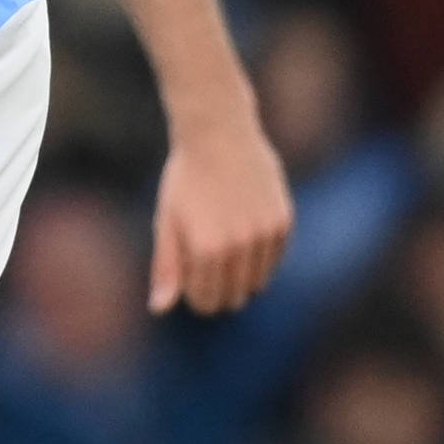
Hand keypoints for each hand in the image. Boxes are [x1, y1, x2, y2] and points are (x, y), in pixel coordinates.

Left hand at [149, 105, 291, 315]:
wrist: (219, 133)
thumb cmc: (185, 179)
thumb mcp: (167, 222)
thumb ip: (166, 268)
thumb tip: (160, 309)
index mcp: (207, 250)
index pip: (206, 303)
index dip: (194, 295)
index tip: (188, 274)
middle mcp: (240, 245)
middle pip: (234, 297)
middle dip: (217, 289)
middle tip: (204, 257)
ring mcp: (265, 234)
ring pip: (257, 283)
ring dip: (239, 273)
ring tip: (223, 239)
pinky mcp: (283, 221)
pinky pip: (274, 260)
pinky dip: (260, 256)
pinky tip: (243, 230)